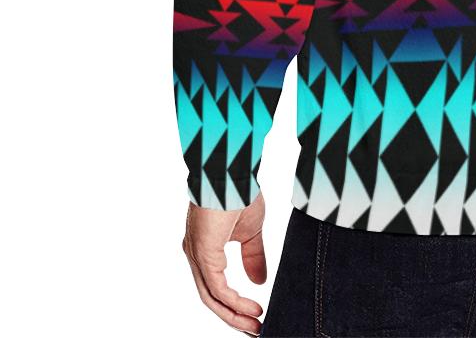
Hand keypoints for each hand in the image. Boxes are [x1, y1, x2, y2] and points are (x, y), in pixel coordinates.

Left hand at [181, 191, 267, 334]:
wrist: (232, 172)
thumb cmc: (239, 192)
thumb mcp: (251, 230)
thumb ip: (253, 256)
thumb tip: (259, 281)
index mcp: (205, 248)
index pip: (215, 285)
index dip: (234, 304)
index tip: (255, 315)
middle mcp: (196, 255)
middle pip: (211, 297)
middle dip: (234, 316)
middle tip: (255, 329)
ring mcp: (197, 255)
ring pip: (212, 297)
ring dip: (234, 315)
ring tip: (255, 324)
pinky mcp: (203, 254)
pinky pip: (216, 288)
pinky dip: (234, 302)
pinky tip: (251, 308)